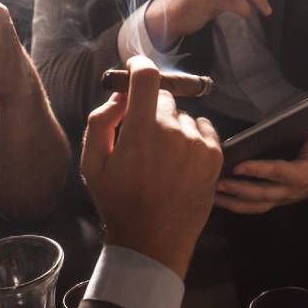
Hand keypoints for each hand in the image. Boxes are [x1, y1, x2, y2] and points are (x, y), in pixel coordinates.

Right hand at [81, 56, 223, 277]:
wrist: (153, 242)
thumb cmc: (118, 203)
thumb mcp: (92, 164)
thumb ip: (100, 122)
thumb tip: (119, 97)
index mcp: (141, 130)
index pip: (147, 77)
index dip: (139, 66)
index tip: (135, 68)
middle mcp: (173, 131)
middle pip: (162, 98)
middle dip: (150, 110)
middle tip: (142, 139)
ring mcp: (197, 143)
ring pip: (181, 116)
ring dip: (171, 126)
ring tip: (161, 158)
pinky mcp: (215, 156)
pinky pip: (202, 128)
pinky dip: (191, 136)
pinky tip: (179, 160)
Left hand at [215, 109, 307, 214]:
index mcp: (303, 174)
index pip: (278, 173)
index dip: (259, 170)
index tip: (239, 166)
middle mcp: (291, 190)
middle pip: (263, 194)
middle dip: (239, 189)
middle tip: (218, 182)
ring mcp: (283, 198)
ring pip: (256, 205)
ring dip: (233, 202)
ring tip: (212, 194)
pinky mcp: (276, 200)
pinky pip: (255, 207)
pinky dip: (237, 205)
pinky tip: (219, 200)